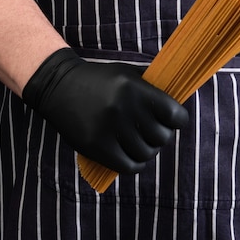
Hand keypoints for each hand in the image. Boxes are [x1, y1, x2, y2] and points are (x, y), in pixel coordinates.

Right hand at [22, 48, 188, 172]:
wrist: (58, 86)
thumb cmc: (100, 80)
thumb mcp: (127, 73)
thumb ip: (153, 89)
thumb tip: (180, 108)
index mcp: (134, 88)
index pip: (174, 115)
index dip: (178, 120)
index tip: (173, 120)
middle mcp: (122, 108)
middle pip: (162, 137)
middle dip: (161, 137)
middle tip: (153, 132)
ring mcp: (107, 129)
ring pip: (146, 154)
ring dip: (148, 151)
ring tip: (140, 143)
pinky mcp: (95, 146)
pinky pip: (128, 166)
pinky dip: (135, 164)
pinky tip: (131, 156)